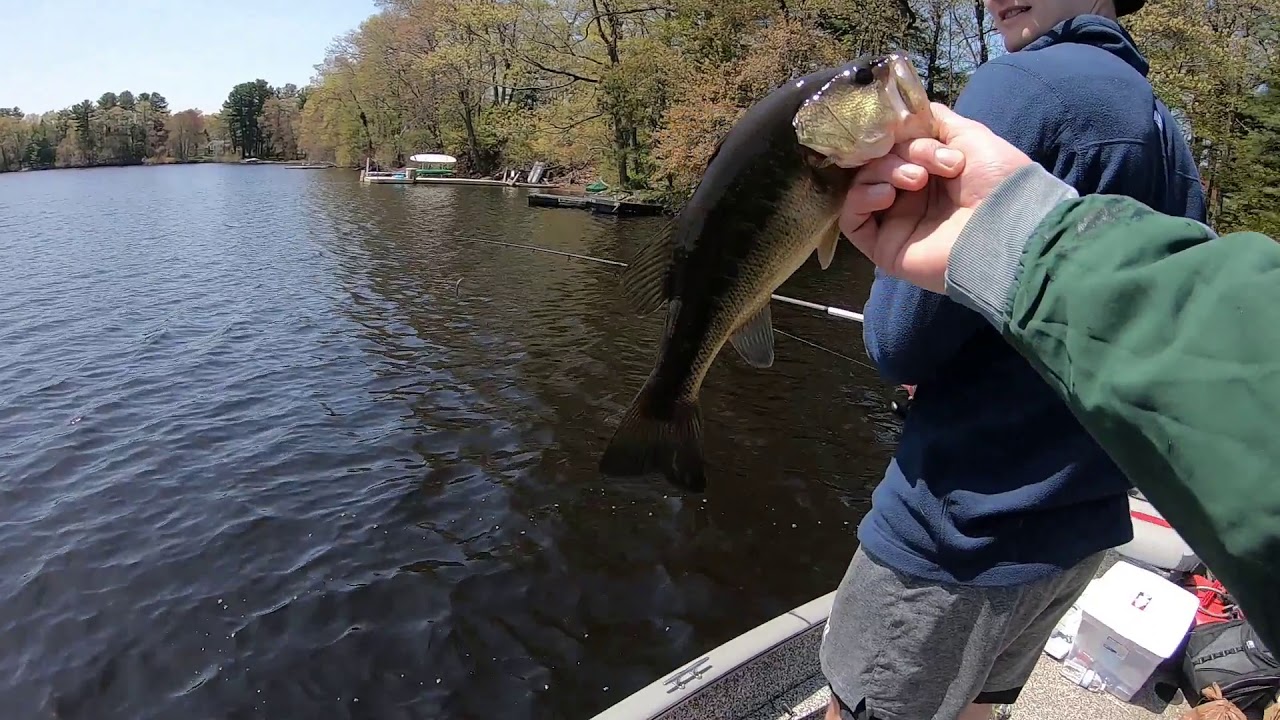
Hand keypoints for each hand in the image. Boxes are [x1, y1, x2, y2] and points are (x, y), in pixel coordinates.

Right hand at [841, 104, 1034, 292]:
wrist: (1005, 228)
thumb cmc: (995, 181)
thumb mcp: (970, 135)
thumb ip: (934, 120)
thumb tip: (903, 111)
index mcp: (932, 170)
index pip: (895, 143)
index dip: (898, 133)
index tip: (910, 130)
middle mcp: (911, 195)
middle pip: (878, 160)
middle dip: (901, 153)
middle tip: (928, 167)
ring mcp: (895, 221)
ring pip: (863, 184)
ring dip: (885, 171)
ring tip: (916, 180)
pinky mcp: (882, 246)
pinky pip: (851, 219)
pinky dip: (861, 199)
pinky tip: (886, 196)